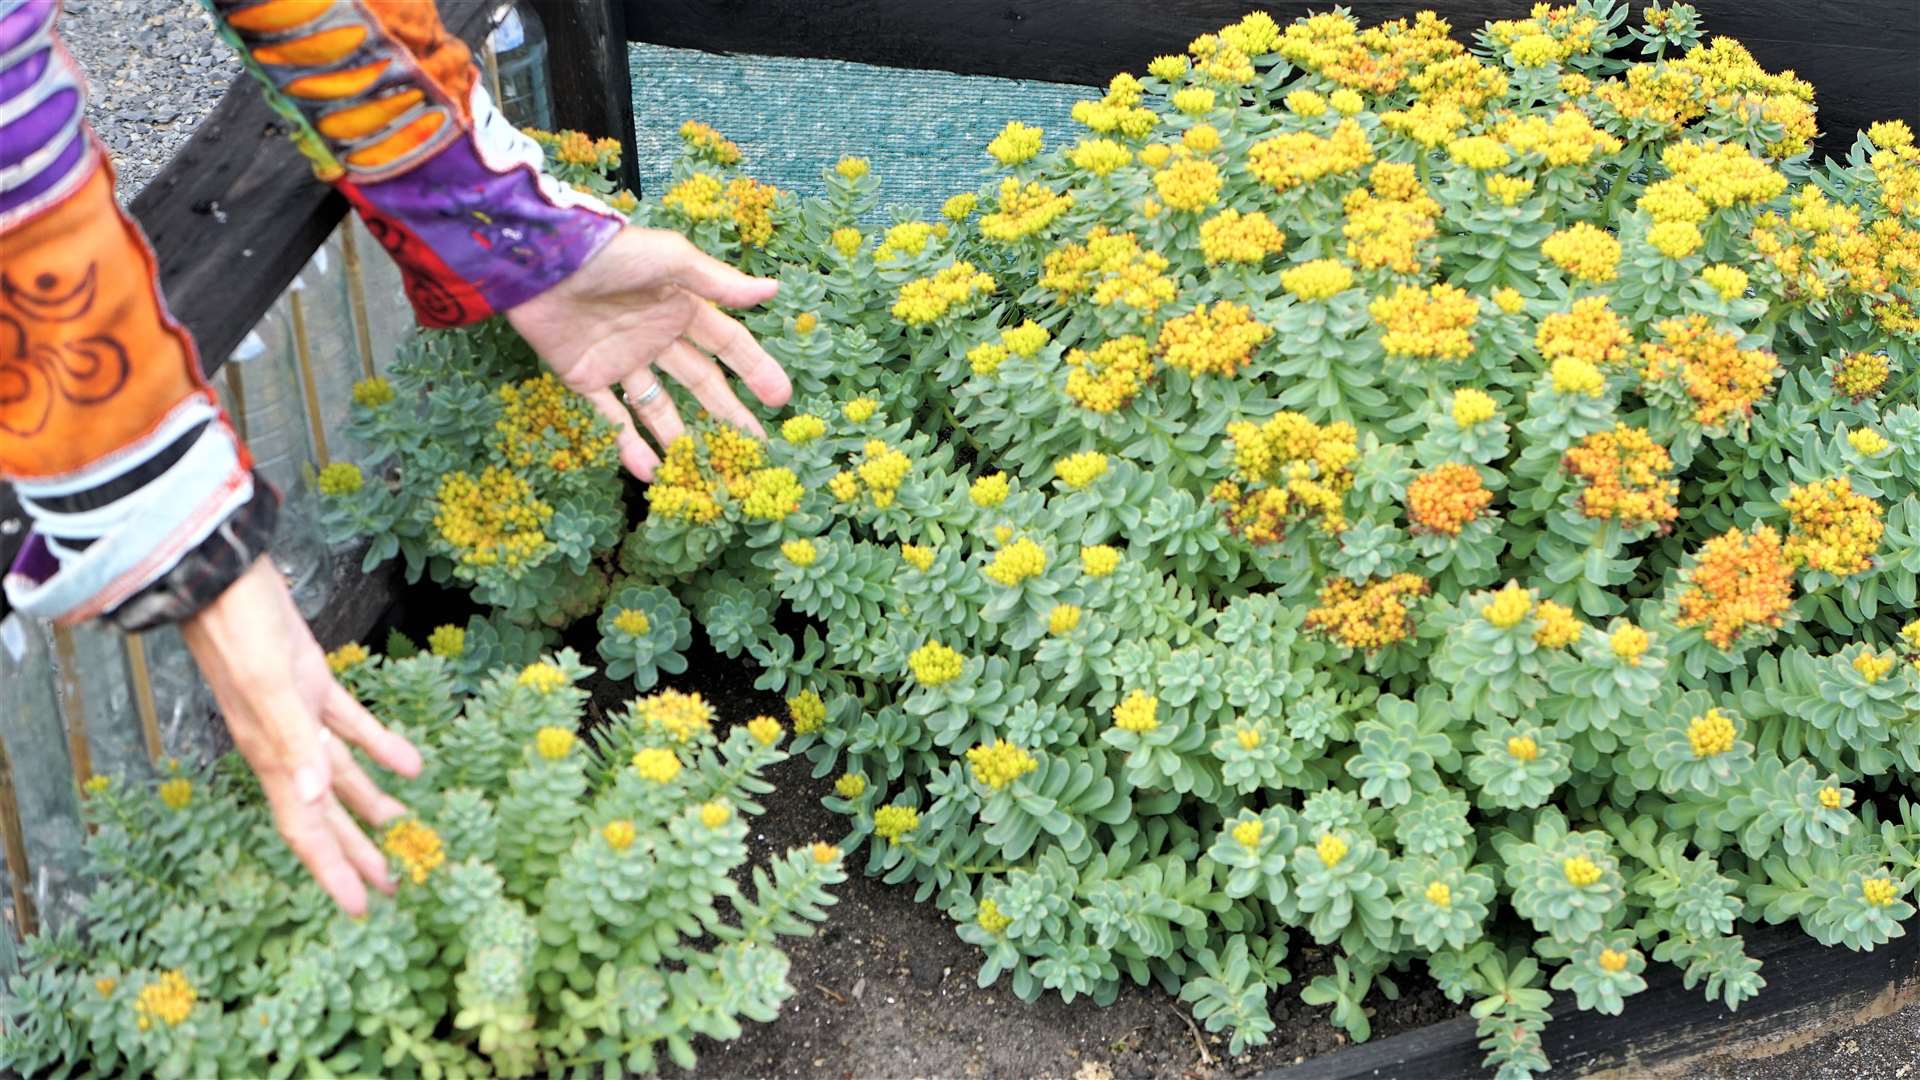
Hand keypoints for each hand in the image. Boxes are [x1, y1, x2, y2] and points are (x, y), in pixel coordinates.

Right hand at [180, 557, 421, 914]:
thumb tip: (314, 798)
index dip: (333, 871)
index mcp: (271, 756)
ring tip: (406, 834)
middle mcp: (283, 744)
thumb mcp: (269, 684)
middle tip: (393, 889)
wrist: (221, 573)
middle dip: (357, 852)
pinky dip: (381, 746)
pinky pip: (352, 725)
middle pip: (327, 813)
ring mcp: (298, 713)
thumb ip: (291, 742)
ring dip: (372, 804)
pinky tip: (412, 765)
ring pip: (342, 773)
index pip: (306, 828)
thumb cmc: (241, 626)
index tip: (361, 910)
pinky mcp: (312, 680)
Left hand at [507, 226, 791, 479]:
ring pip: (659, 406)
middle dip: (727, 414)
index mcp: (680, 306)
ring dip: (680, 437)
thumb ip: (719, 282)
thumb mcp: (671, 259)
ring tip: (704, 471)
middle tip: (754, 449)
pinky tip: (650, 472)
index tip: (780, 399)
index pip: (727, 345)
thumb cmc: (610, 253)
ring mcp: (621, 360)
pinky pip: (611, 417)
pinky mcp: (585, 377)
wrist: (539, 262)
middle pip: (700, 382)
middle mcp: (655, 336)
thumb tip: (772, 289)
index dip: (754, 370)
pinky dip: (628, 445)